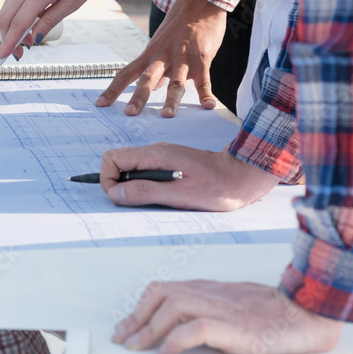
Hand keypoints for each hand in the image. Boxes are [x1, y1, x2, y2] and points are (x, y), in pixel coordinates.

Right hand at [0, 0, 109, 59]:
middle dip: (8, 38)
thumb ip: (50, 21)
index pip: (18, 23)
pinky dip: (15, 14)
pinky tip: (29, 21)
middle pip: (5, 18)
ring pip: (6, 9)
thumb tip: (34, 39)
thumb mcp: (73, 3)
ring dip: (11, 27)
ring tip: (28, 38)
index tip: (2, 57)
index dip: (9, 42)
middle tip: (20, 52)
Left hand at [97, 0, 226, 117]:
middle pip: (147, 79)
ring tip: (167, 115)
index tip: (100, 104)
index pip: (126, 73)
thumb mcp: (161, 45)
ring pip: (175, 82)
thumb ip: (158, 69)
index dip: (113, 89)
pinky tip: (208, 106)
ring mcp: (182, 58)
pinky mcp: (202, 58)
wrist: (199, 1)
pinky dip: (206, 94)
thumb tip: (155, 88)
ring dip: (171, 99)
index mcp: (149, 55)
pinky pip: (204, 79)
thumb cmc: (179, 26)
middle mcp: (163, 57)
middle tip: (130, 113)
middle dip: (139, 97)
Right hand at [100, 143, 278, 210]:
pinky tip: (164, 194)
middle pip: (119, 163)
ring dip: (133, 186)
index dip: (108, 179)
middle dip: (119, 184)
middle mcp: (155, 151)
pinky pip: (145, 171)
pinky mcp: (170, 162)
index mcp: (155, 155)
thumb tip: (116, 193)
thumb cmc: (218, 186)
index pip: (112, 158)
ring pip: (132, 168)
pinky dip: (145, 184)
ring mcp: (162, 156)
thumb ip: (146, 192)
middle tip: (137, 202)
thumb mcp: (181, 195)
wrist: (244, 175)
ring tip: (155, 199)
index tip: (120, 197)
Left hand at [112, 281, 343, 353]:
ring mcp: (222, 308)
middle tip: (124, 340)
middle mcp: (209, 294)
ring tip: (139, 347)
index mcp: (207, 288)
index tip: (125, 328)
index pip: (162, 290)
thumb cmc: (272, 312)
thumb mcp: (231, 305)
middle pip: (160, 295)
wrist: (306, 313)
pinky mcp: (235, 325)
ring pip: (173, 307)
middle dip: (136, 318)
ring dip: (151, 328)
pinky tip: (168, 350)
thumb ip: (206, 308)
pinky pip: (197, 327)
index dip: (139, 309)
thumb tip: (177, 327)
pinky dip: (178, 337)